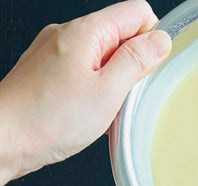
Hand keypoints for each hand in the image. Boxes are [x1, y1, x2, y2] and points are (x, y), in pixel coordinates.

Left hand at [0, 0, 170, 185]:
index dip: (151, 39)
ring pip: (102, 58)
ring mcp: (55, 53)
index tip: (148, 69)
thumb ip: (136, 62)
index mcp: (85, 32)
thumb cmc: (48, 118)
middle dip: (132, 67)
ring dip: (113, 83)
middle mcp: (67, 35)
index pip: (136, 13)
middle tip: (121, 97)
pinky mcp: (49, 72)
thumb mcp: (108, 92)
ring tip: (101, 109)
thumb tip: (160, 41)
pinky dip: (95, 91)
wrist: (5, 138)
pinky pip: (85, 73)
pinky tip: (88, 114)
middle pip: (119, 36)